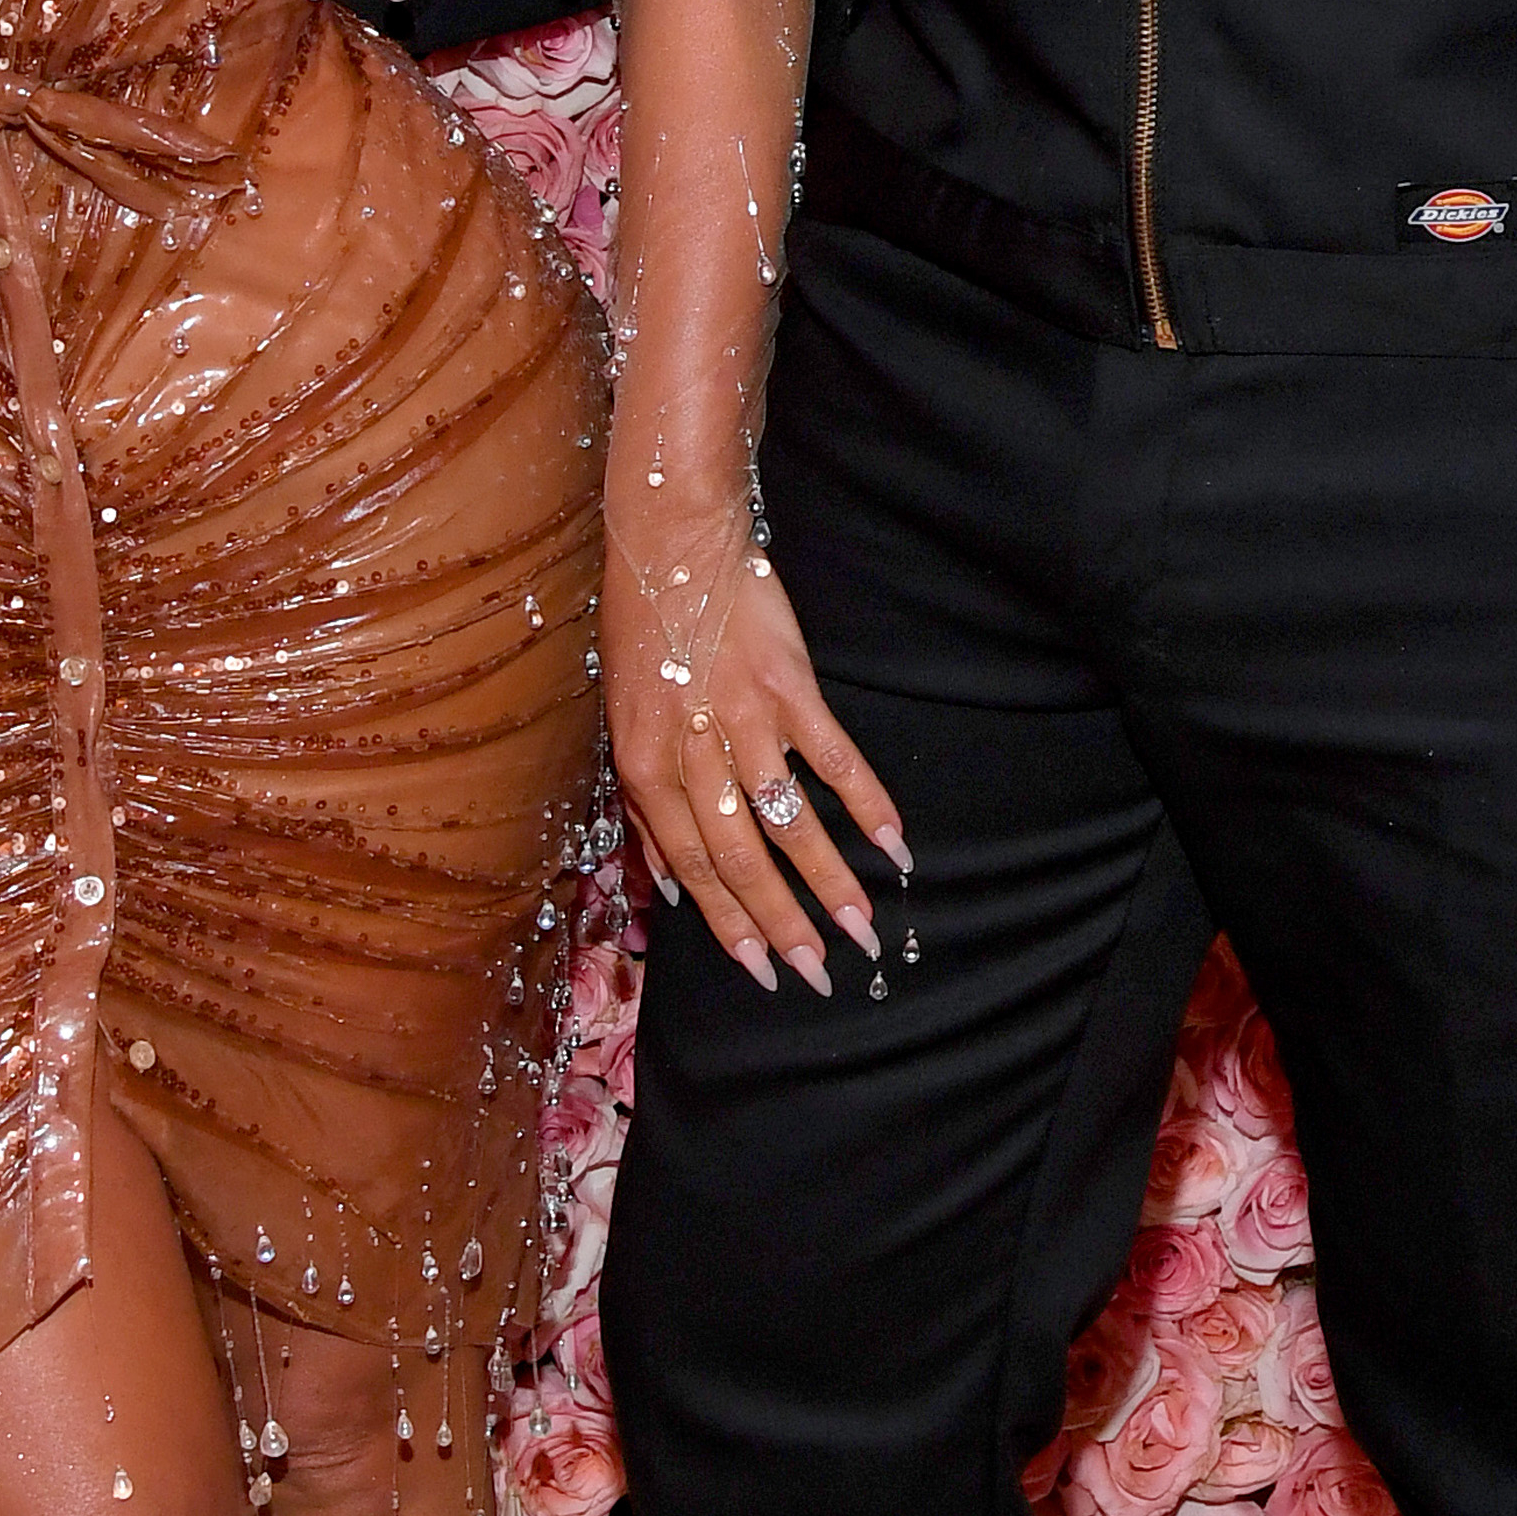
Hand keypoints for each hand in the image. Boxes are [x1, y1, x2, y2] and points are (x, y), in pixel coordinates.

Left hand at [602, 508, 905, 989]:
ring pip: (787, 820)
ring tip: (860, 927)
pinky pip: (832, 756)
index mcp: (644, 766)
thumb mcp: (623, 722)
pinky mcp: (788, 686)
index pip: (689, 865)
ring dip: (828, 879)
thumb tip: (666, 885)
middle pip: (740, 856)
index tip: (759, 971)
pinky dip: (866, 801)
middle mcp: (691, 752)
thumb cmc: (644, 633)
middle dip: (779, 923)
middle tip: (817, 973)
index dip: (726, 922)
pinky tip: (893, 840)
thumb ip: (645, 806)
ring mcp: (743, 719)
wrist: (671, 543)